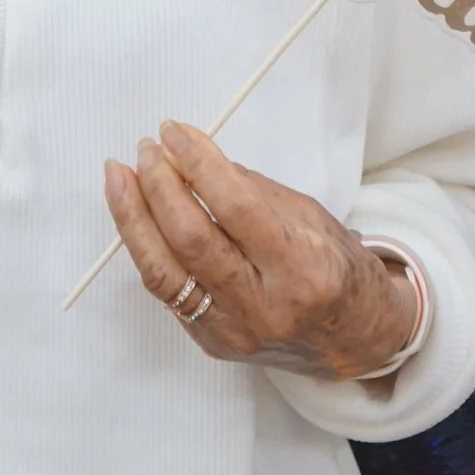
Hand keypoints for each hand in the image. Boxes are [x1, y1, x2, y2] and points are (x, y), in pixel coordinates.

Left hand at [103, 121, 416, 381]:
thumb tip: (190, 157)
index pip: (236, 207)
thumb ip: (249, 190)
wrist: (354, 338)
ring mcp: (235, 331)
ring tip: (119, 176)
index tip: (174, 132)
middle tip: (147, 150)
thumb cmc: (335, 268)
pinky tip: (136, 217)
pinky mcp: (212, 342)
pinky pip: (166, 290)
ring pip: (163, 271)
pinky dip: (146, 247)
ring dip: (133, 217)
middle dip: (158, 186)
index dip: (197, 163)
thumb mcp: (310, 216)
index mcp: (303, 268)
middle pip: (191, 240)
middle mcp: (266, 307)